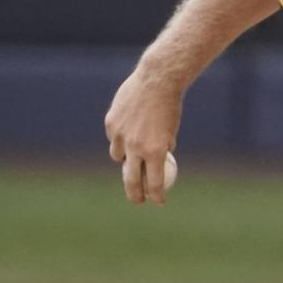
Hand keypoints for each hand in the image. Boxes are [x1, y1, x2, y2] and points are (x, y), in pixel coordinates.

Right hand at [103, 68, 182, 204]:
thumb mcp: (171, 130)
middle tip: (138, 200)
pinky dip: (120, 138)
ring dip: (125, 159)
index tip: (157, 201)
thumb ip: (162, 147)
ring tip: (132, 155)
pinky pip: (114, 137)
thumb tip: (158, 162)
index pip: (155, 182)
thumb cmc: (170, 106)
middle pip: (131, 179)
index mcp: (155, 150)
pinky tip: (128, 128)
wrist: (157, 80)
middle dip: (135, 194)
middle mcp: (136, 146)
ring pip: (118, 156)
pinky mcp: (111, 124)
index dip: (156, 195)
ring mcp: (120, 135)